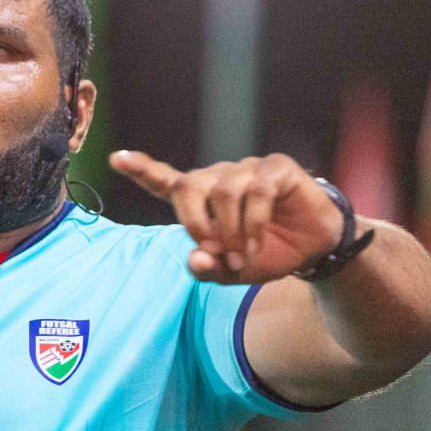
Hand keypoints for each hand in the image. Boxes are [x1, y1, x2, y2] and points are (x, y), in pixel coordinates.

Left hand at [109, 150, 342, 283]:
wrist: (313, 249)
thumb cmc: (267, 252)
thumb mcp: (233, 271)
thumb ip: (208, 268)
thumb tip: (196, 256)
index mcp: (202, 199)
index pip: (165, 181)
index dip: (141, 169)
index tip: (116, 158)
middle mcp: (219, 178)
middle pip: (188, 186)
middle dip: (194, 222)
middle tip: (212, 250)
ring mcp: (247, 169)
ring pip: (224, 192)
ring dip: (231, 231)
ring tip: (243, 255)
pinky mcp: (276, 168)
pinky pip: (257, 190)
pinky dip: (254, 223)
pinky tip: (257, 243)